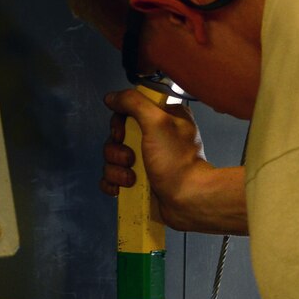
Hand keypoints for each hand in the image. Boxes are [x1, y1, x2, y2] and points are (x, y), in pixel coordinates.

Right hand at [101, 87, 210, 215]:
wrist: (186, 201)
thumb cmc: (177, 162)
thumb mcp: (157, 122)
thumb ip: (134, 103)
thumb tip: (112, 97)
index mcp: (164, 119)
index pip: (129, 111)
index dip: (120, 122)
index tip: (122, 133)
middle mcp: (155, 138)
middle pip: (117, 137)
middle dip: (117, 150)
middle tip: (130, 159)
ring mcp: (146, 162)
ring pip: (113, 159)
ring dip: (116, 169)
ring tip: (131, 178)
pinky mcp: (139, 181)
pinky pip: (113, 178)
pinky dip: (113, 183)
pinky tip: (122, 188)